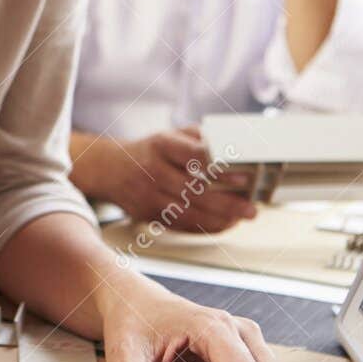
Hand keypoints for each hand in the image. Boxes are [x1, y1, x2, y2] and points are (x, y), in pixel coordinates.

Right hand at [76, 127, 255, 233]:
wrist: (111, 169)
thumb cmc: (150, 151)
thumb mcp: (170, 134)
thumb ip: (199, 138)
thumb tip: (231, 147)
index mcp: (161, 145)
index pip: (194, 157)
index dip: (221, 169)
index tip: (243, 177)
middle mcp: (153, 170)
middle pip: (194, 191)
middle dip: (227, 203)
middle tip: (251, 210)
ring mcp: (148, 195)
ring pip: (188, 213)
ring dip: (219, 219)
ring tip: (240, 219)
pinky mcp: (147, 214)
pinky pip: (180, 225)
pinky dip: (204, 227)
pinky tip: (222, 224)